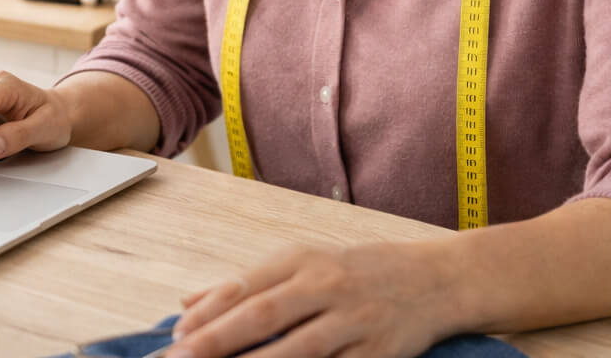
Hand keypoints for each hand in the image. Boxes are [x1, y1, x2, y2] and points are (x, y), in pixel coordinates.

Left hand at [168, 241, 458, 357]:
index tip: (175, 337)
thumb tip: (186, 306)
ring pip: (297, 350)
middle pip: (263, 315)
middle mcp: (325, 287)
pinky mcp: (376, 355)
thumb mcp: (301, 264)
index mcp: (301, 261)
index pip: (244, 286)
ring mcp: (352, 323)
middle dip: (217, 341)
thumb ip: (244, 285)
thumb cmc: (357, 272)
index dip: (208, 314)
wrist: (434, 280)